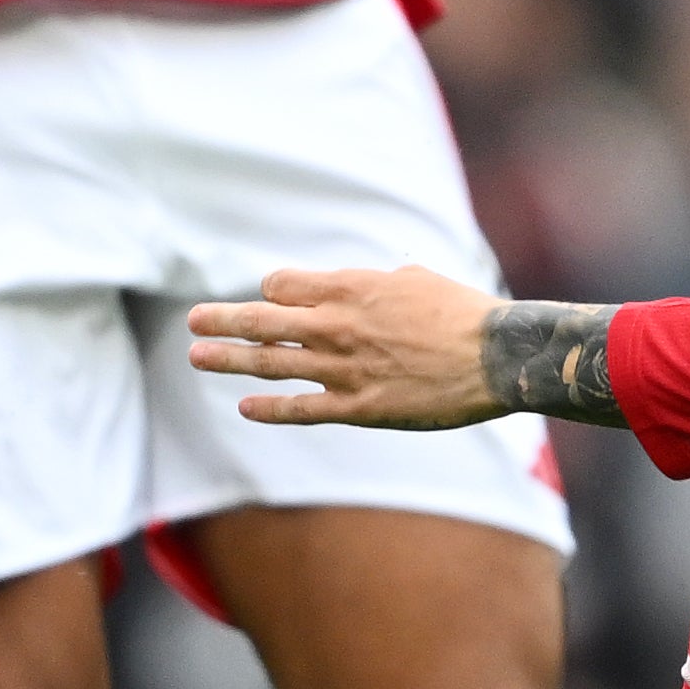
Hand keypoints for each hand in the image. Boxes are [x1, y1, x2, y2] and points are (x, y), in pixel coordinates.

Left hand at [187, 264, 510, 427]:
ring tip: (198, 356)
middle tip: (195, 320)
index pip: (283, 285)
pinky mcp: (358, 406)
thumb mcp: (418, 280)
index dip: (273, 291)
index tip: (271, 300)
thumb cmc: (464, 313)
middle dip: (223, 319)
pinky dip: (269, 408)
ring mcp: (343, 368)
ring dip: (229, 359)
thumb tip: (374, 282)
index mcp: (351, 288)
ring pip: (271, 362)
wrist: (494, 357)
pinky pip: (301, 408)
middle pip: (262, 320)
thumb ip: (383, 282)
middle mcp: (337, 325)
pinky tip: (245, 406)